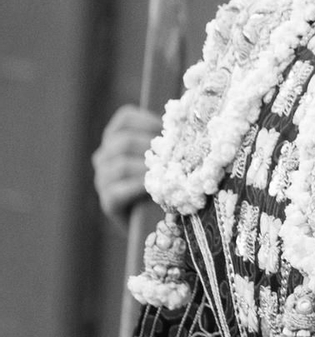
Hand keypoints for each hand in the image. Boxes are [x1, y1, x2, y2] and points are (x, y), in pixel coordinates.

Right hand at [93, 104, 161, 224]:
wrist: (156, 217)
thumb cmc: (167, 178)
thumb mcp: (167, 153)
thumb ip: (171, 138)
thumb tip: (191, 120)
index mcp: (117, 138)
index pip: (124, 119)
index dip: (146, 120)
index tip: (166, 127)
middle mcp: (105, 157)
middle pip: (122, 141)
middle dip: (150, 145)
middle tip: (173, 152)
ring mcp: (103, 180)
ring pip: (120, 165)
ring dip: (147, 167)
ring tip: (167, 171)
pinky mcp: (108, 202)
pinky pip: (118, 190)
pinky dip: (138, 187)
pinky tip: (154, 188)